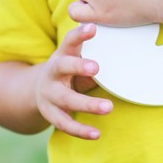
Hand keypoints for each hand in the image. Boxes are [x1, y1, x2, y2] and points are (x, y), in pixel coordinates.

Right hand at [34, 23, 112, 139]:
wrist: (36, 91)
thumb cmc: (67, 71)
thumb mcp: (75, 60)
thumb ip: (93, 59)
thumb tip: (126, 58)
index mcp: (60, 56)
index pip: (69, 42)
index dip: (79, 34)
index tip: (92, 28)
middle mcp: (52, 73)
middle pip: (62, 67)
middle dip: (78, 67)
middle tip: (97, 68)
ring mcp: (49, 95)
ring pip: (66, 99)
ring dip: (87, 104)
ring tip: (108, 107)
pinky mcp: (51, 114)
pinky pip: (65, 124)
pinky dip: (81, 130)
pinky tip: (96, 134)